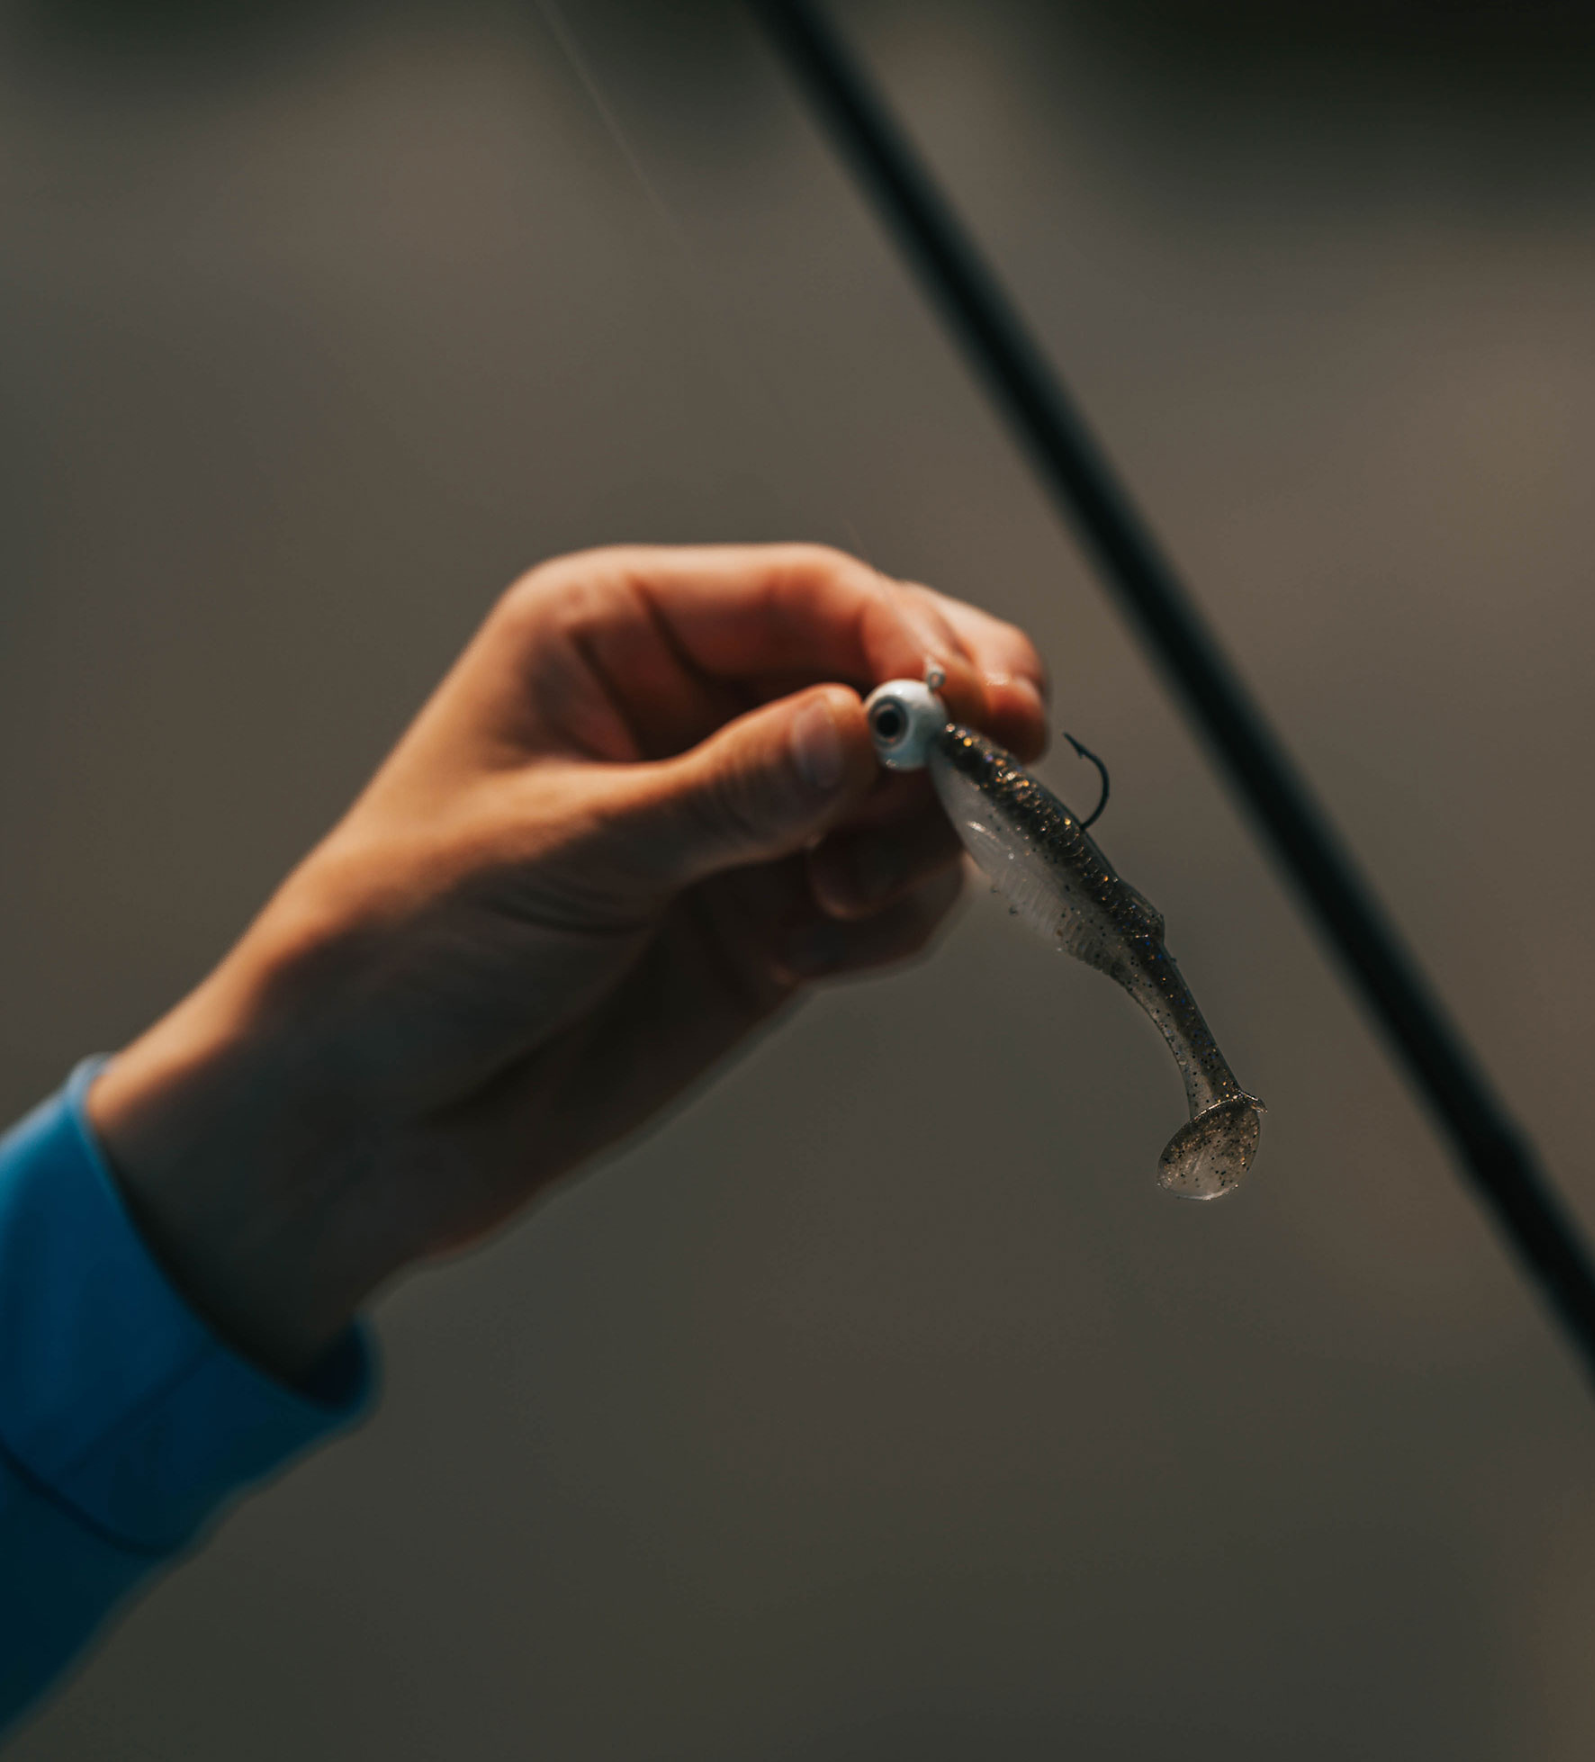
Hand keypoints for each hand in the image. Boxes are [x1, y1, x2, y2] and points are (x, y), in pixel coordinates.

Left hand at [86, 545, 1046, 1380]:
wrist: (376, 1116)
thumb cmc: (412, 943)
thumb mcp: (569, 849)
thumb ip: (731, 790)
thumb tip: (873, 725)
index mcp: (622, 633)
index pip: (807, 593)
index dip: (903, 639)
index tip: (966, 710)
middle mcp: (698, 706)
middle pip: (885, 668)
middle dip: (949, 721)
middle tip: (998, 771)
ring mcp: (747, 812)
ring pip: (910, 782)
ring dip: (920, 835)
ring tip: (844, 899)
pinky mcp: (775, 908)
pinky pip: (892, 885)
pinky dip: (892, 916)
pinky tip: (815, 953)